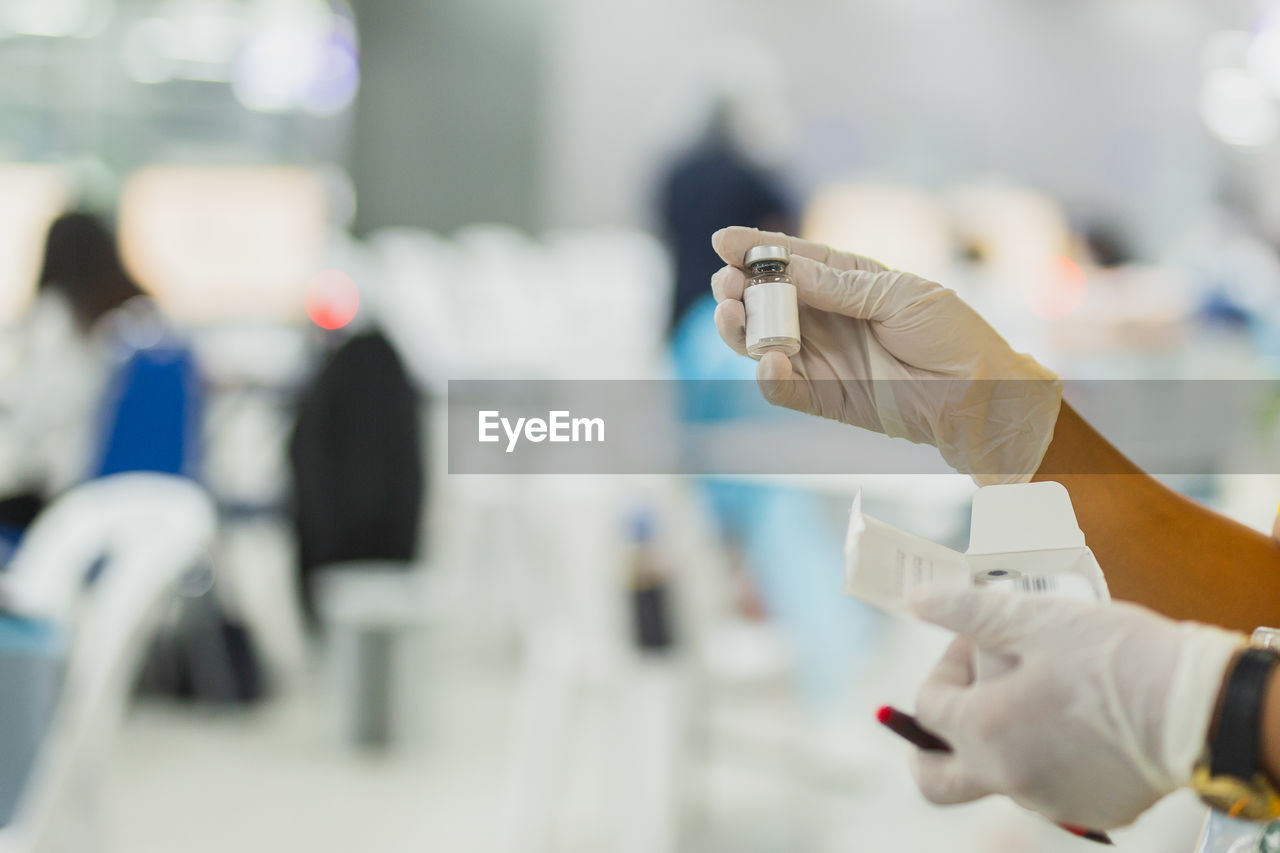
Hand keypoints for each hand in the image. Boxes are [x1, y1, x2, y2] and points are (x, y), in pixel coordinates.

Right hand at [710, 226, 1060, 483]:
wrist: (979, 394)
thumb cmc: (951, 335)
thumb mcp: (899, 295)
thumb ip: (840, 286)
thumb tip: (785, 270)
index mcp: (846, 282)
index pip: (792, 259)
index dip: (756, 249)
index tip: (722, 241)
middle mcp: (826, 317)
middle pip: (766, 299)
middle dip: (739, 288)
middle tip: (726, 284)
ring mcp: (821, 357)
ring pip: (762, 340)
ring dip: (740, 328)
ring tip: (731, 316)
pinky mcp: (823, 397)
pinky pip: (783, 386)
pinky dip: (769, 375)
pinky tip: (770, 360)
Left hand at [905, 586, 1242, 828]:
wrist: (1200, 710)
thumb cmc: (1115, 658)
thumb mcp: (1034, 619)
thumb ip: (967, 613)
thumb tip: (917, 601)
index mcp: (984, 730)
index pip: (927, 706)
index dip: (946, 665)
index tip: (977, 640)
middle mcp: (1006, 777)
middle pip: (936, 776)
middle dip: (932, 742)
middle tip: (963, 703)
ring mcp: (1048, 801)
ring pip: (997, 776)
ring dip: (1000, 737)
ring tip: (1043, 688)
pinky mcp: (1090, 810)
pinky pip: (1048, 787)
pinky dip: (1047, 756)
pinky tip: (1078, 718)